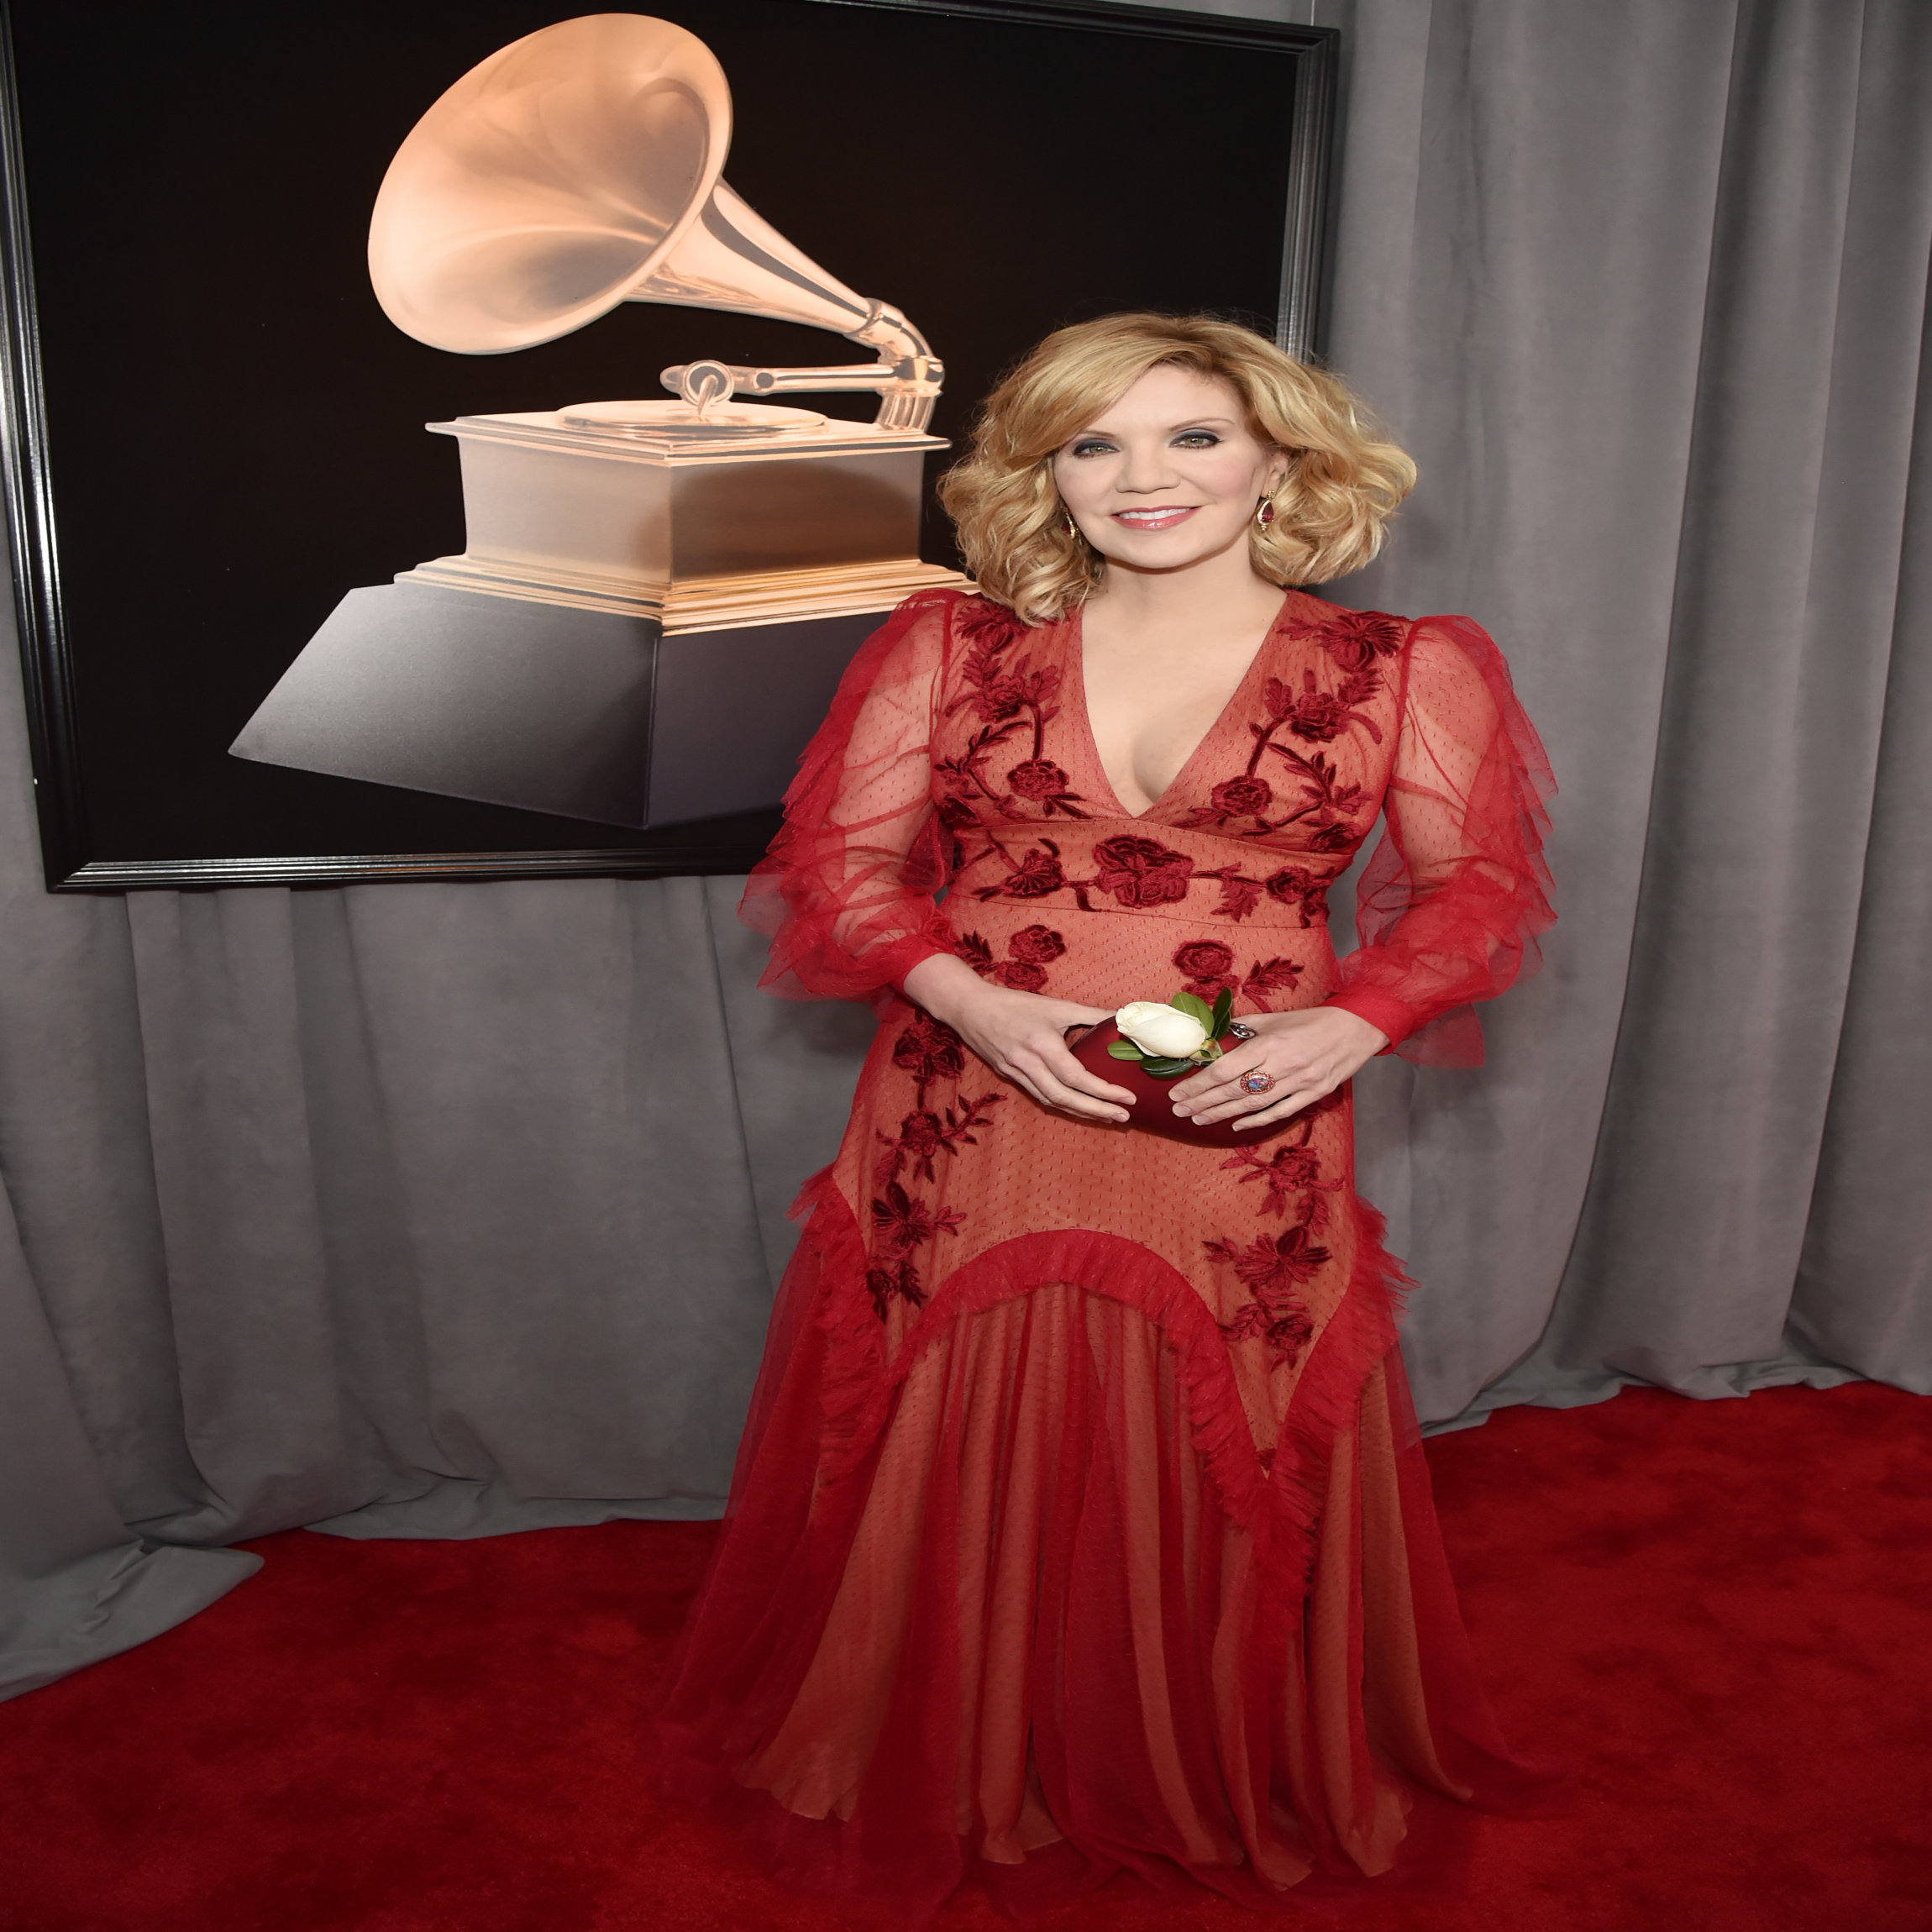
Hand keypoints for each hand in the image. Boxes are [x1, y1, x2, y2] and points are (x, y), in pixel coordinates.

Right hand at [900, 955, 1136, 1122]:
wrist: (970, 1008)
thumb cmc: (1014, 1004)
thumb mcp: (1055, 1005)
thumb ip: (1090, 1014)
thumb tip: (1121, 1017)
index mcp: (1041, 1044)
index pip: (1076, 1076)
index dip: (1103, 1091)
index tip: (1128, 1097)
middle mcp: (1028, 1063)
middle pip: (1064, 1098)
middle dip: (1096, 1111)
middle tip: (1123, 1116)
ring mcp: (1016, 1074)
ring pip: (1051, 1102)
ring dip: (1080, 1112)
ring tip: (1106, 1116)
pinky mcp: (1009, 1078)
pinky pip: (1039, 1097)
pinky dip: (1061, 1105)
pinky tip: (1078, 1107)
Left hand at [1168, 1008, 1388, 1129]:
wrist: (1355, 1029)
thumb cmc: (1311, 1021)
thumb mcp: (1274, 1018)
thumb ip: (1243, 1028)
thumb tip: (1213, 1036)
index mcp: (1269, 1043)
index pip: (1225, 1069)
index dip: (1198, 1084)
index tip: (1178, 1092)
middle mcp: (1282, 1065)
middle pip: (1233, 1090)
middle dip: (1202, 1102)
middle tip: (1179, 1111)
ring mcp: (1299, 1083)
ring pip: (1252, 1104)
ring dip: (1222, 1114)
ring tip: (1197, 1119)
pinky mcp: (1313, 1095)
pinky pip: (1279, 1112)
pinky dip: (1256, 1121)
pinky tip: (1236, 1125)